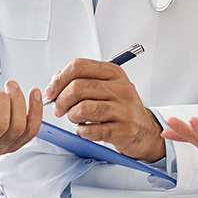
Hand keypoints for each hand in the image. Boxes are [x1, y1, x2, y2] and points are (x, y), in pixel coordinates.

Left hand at [44, 58, 164, 161]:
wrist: (145, 130)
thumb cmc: (121, 107)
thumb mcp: (105, 86)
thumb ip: (81, 80)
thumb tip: (56, 81)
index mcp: (113, 73)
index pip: (79, 66)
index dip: (60, 79)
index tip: (52, 91)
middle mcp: (120, 88)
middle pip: (78, 87)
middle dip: (61, 100)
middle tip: (59, 109)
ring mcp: (124, 109)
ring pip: (83, 108)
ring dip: (72, 116)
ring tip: (75, 118)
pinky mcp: (124, 130)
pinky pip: (92, 130)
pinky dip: (82, 131)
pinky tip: (85, 129)